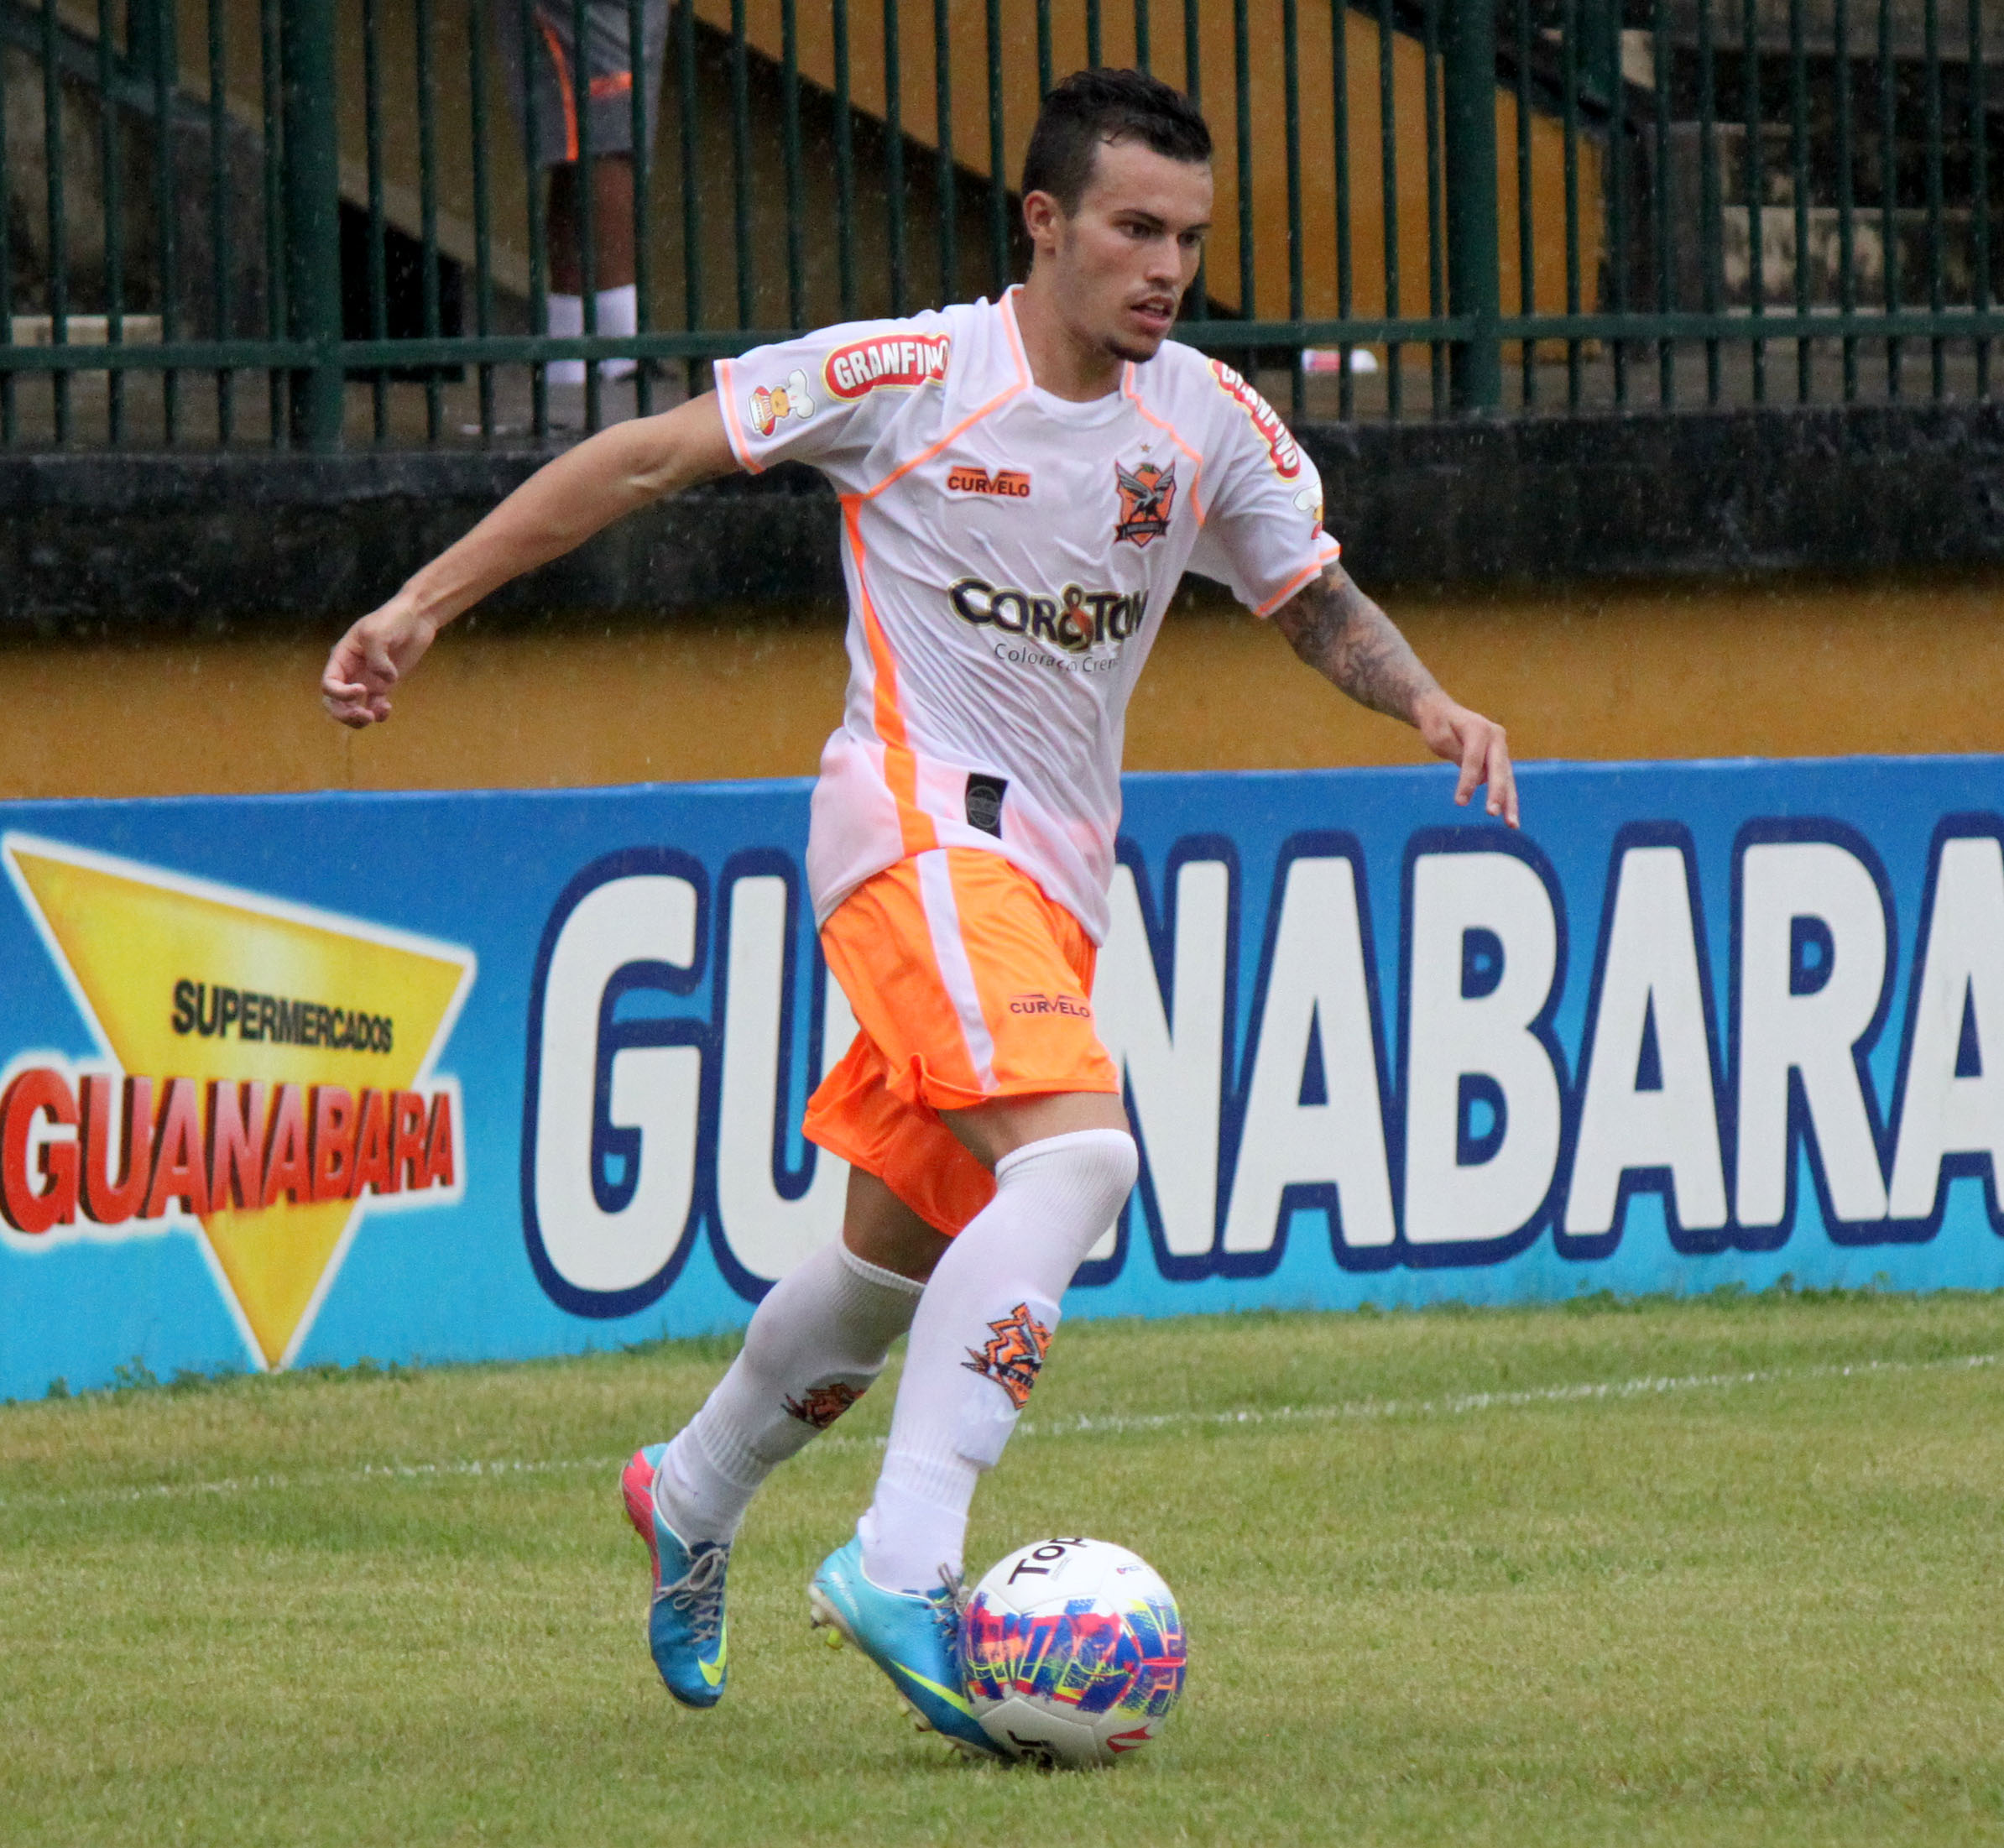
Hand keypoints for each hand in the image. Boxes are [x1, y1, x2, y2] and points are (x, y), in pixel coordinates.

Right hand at [320, 598, 437, 728]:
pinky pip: (375, 706)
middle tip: (363, 715)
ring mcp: (367, 680)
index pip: (329, 684)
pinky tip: (386, 708)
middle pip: (335, 703)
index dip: (340, 694)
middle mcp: (350, 671)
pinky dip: (379, 713)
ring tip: (373, 716)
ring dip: (358, 720)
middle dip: (344, 714)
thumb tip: (385, 682)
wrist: (415, 618)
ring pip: (353, 709)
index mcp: (341, 658)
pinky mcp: (384, 685)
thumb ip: (377, 658)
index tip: (362, 689)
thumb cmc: (392, 620)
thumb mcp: (377, 633)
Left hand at [1414, 689, 1518, 827]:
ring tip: (1512, 824)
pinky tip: (1509, 818)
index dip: (1467, 781)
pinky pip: (1503, 781)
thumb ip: (1457, 754)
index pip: (1474, 758)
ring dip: (1509, 802)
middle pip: (1499, 768)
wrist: (1442, 712)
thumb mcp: (1439, 737)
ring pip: (1507, 778)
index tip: (1460, 802)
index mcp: (1479, 728)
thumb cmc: (1437, 725)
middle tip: (1492, 813)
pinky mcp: (1499, 759)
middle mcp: (1496, 736)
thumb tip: (1477, 779)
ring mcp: (1500, 748)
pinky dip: (1506, 799)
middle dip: (1496, 793)